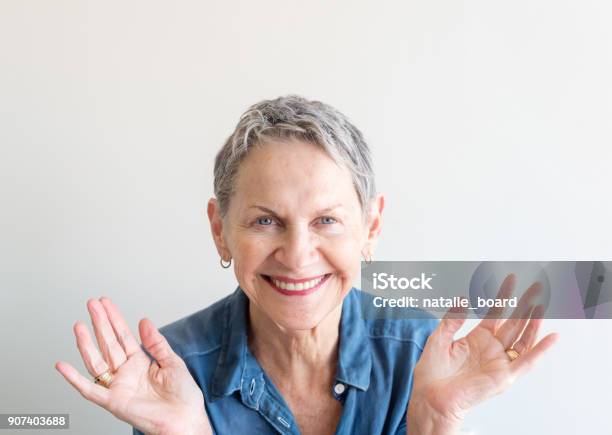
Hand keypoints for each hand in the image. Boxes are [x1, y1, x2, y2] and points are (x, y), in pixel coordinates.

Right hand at [55, 298, 212, 434]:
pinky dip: (74, 379)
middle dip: (100, 323)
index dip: (114, 318)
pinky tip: (63, 366)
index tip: (105, 303)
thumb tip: (144, 321)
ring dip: (86, 344)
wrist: (185, 420)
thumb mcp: (172, 361)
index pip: (123, 335)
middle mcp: (127, 372)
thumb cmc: (182, 396)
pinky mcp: (114, 402)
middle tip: (91, 304)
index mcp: (141, 362)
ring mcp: (118, 386)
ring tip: (79, 325)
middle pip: (108, 343)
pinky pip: (90, 390)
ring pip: (97, 361)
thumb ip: (156, 342)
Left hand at [408, 273, 558, 429]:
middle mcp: (491, 349)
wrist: (431, 396)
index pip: (495, 313)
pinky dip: (541, 350)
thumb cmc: (432, 373)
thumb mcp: (439, 338)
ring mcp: (499, 362)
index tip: (510, 279)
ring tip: (542, 304)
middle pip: (513, 323)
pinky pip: (527, 362)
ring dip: (534, 322)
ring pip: (523, 338)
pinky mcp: (504, 376)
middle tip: (536, 288)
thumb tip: (462, 298)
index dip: (503, 296)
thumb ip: (452, 319)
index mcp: (476, 338)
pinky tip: (552, 337)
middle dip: (525, 304)